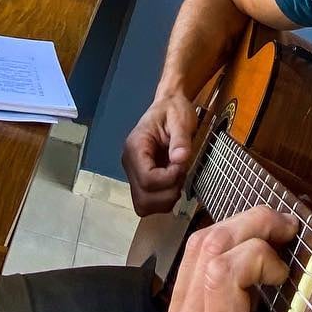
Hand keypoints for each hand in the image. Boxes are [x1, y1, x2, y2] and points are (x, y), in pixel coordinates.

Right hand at [122, 91, 199, 214]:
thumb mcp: (181, 120)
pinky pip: (148, 203)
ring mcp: (133, 174)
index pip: (146, 179)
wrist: (169, 106)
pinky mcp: (140, 180)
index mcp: (135, 147)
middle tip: (180, 173)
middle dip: (167, 192)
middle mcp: (129, 163)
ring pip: (143, 205)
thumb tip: (180, 159)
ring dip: (166, 199)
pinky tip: (173, 183)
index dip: (168, 179)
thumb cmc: (174, 110)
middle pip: (143, 198)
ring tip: (177, 178)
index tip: (182, 165)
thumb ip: (181, 139)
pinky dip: (164, 200)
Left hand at [162, 206, 311, 311]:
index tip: (291, 260)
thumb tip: (298, 254)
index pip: (221, 270)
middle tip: (288, 228)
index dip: (259, 248)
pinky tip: (256, 257)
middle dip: (248, 224)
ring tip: (276, 238)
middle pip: (204, 249)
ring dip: (237, 231)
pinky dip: (227, 249)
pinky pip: (196, 267)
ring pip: (196, 250)